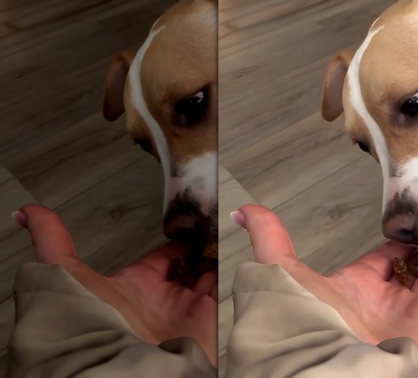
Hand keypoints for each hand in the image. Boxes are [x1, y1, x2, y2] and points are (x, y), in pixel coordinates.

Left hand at [14, 205, 217, 364]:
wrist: (114, 364)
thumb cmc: (88, 324)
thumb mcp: (65, 272)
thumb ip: (53, 240)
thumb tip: (28, 212)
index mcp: (134, 286)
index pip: (162, 257)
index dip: (176, 239)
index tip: (189, 220)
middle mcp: (161, 299)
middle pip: (189, 266)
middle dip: (201, 247)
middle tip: (213, 224)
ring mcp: (185, 309)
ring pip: (208, 274)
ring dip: (215, 255)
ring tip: (226, 231)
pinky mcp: (206, 318)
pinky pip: (222, 289)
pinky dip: (228, 270)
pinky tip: (232, 250)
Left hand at [232, 204, 417, 369]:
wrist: (334, 369)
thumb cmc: (305, 325)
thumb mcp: (282, 272)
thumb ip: (270, 241)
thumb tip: (245, 212)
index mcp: (349, 290)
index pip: (376, 263)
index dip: (389, 246)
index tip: (401, 228)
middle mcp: (379, 303)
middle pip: (406, 271)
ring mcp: (406, 313)